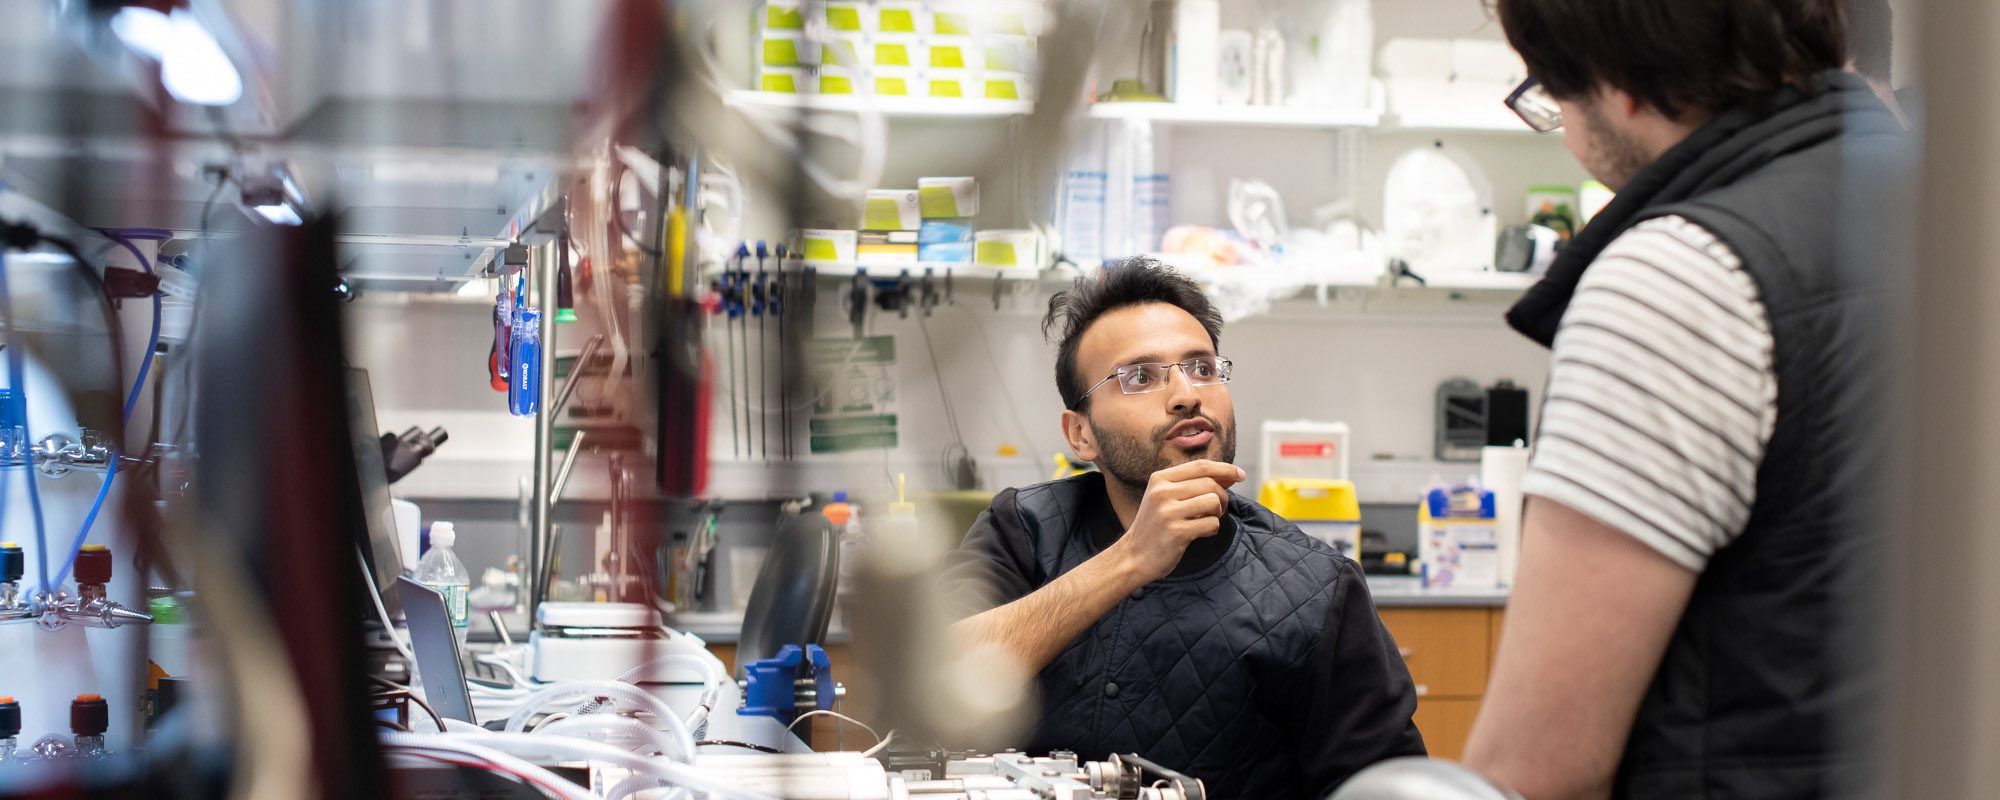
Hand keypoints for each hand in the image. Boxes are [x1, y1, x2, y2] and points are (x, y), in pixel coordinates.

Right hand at [1110, 460, 1245, 583]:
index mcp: (1159, 479)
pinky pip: (1211, 524)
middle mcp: (1162, 492)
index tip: (1240, 474)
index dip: (1225, 468)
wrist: (1134, 556)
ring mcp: (1168, 512)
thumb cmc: (1154, 526)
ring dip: (1218, 513)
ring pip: (1213, 501)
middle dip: (1222, 496)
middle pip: (1210, 484)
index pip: (1200, 465)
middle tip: (1218, 509)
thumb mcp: (1165, 498)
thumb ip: (1194, 484)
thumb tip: (1229, 475)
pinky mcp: (1177, 532)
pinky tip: (1202, 533)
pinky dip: (1213, 529)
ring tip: (1208, 520)